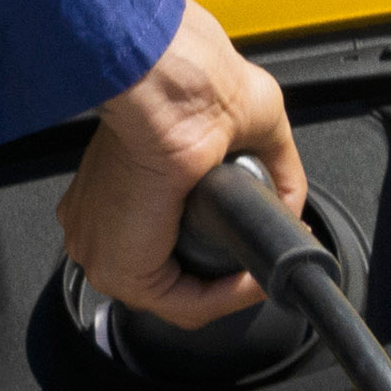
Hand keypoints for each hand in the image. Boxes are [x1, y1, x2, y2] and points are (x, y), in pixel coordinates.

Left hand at [60, 0, 304, 327]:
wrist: (173, 86)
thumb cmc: (191, 87)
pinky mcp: (123, 268)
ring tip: (263, 273)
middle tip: (263, 264)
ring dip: (231, 291)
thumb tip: (291, 204)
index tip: (252, 249)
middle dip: (226, 277)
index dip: (216, 256)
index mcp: (114, 192)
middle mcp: (100, 225)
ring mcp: (105, 249)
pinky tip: (254, 280)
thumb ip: (273, 170)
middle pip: (168, 278)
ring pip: (178, 297)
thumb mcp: (252, 126)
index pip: (160, 247)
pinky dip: (227, 298)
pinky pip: (184, 304)